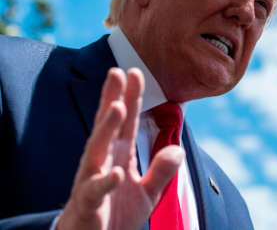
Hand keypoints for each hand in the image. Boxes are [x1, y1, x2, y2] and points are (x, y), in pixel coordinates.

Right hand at [57, 68, 184, 229]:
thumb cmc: (116, 214)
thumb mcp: (147, 193)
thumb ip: (161, 171)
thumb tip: (178, 150)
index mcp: (119, 155)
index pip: (127, 122)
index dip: (131, 98)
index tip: (135, 72)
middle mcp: (104, 161)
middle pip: (108, 126)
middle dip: (113, 99)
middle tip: (117, 71)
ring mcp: (92, 179)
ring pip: (97, 149)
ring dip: (107, 129)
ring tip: (118, 107)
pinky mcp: (87, 203)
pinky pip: (94, 190)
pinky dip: (104, 181)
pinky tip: (116, 171)